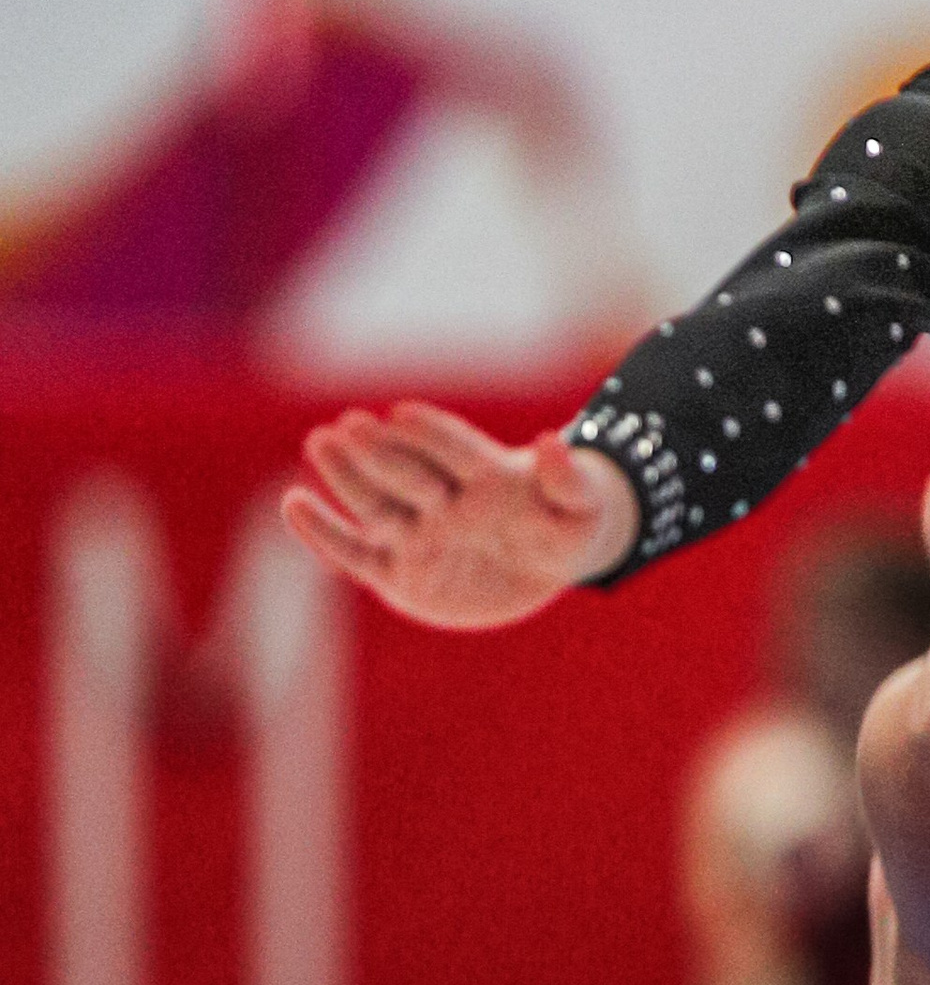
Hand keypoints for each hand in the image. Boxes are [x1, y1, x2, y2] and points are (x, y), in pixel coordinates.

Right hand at [282, 401, 637, 626]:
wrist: (542, 561)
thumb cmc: (565, 526)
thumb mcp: (582, 512)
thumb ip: (568, 480)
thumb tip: (554, 442)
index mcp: (488, 476)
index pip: (457, 450)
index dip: (433, 435)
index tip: (403, 415)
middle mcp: (443, 498)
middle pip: (408, 472)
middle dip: (381, 451)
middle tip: (349, 425)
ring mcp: (417, 531)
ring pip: (375, 504)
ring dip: (346, 476)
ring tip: (319, 443)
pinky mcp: (397, 570)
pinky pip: (356, 553)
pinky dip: (325, 533)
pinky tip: (293, 505)